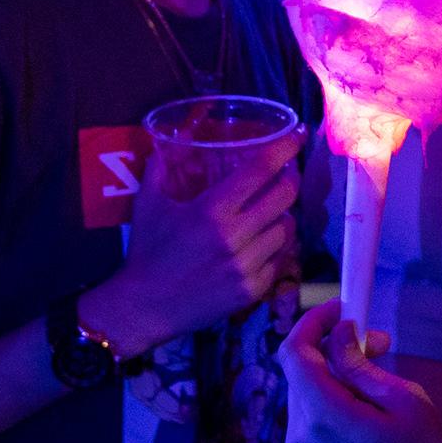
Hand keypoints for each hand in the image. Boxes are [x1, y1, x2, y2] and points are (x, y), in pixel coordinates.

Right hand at [85, 131, 302, 355]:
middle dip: (291, 179)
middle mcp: (235, 236)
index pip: (260, 170)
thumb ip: (160, 168)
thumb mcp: (147, 204)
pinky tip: (264, 242)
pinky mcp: (253, 289)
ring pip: (287, 229)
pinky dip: (276, 247)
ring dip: (283, 215)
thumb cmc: (147, 252)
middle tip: (287, 174)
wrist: (144, 307)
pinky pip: (280, 259)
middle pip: (285, 196)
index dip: (284, 148)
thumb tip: (168, 141)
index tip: (297, 135)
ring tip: (272, 211)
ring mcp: (247, 265)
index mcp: (212, 210)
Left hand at [278, 300, 441, 442]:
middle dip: (332, 359)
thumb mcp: (405, 399)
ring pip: (305, 415)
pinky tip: (365, 441)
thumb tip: (336, 334)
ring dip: (332, 397)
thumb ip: (360, 364)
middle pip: (301, 383)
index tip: (338, 309)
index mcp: (323, 419)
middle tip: (376, 349)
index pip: (293, 354)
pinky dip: (329, 431)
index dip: (311, 323)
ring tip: (376, 404)